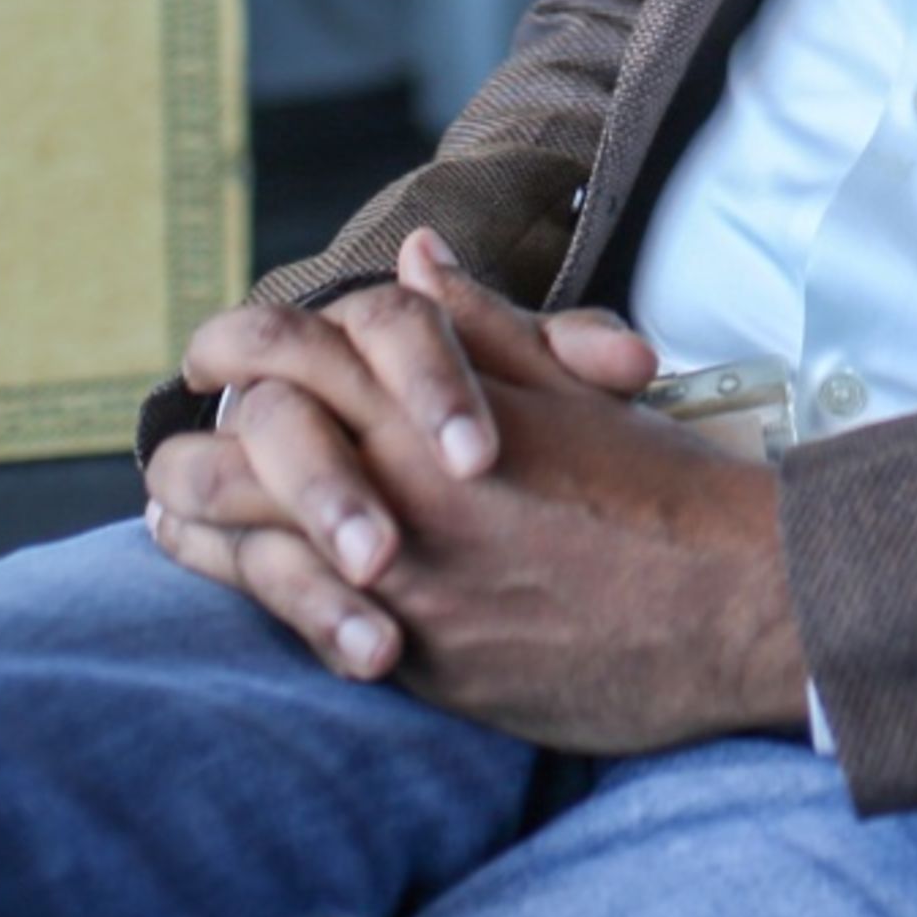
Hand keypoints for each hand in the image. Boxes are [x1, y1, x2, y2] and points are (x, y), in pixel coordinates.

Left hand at [145, 236, 805, 749]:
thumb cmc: (665, 492)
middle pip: (239, 449)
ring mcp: (402, 576)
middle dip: (195, 449)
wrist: (737, 605)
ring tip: (178, 520)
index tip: (216, 358)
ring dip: (205, 530)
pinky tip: (244, 586)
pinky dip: (260, 599)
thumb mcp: (574, 391)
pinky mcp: (417, 658)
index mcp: (435, 403)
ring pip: (251, 543)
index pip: (289, 348)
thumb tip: (414, 258)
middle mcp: (403, 483)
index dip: (233, 347)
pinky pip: (302, 626)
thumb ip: (481, 326)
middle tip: (181, 449)